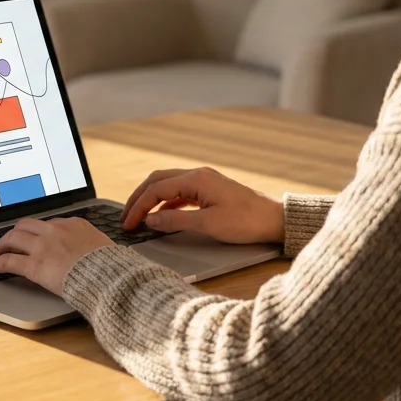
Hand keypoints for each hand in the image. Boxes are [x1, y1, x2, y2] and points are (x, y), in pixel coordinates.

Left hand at [0, 217, 113, 294]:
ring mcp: (43, 246)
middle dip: (14, 234)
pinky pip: (8, 261)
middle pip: (25, 225)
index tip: (31, 237)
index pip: (48, 223)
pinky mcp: (35, 265)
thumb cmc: (111, 267)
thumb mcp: (104, 247)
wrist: (109, 277)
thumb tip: (93, 252)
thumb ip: (91, 245)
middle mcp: (55, 230)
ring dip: (0, 246)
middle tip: (7, 243)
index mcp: (74, 224)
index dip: (36, 232)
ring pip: (12, 238)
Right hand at [121, 167, 283, 244]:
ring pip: (167, 185)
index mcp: (196, 179)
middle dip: (138, 198)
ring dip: (150, 200)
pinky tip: (161, 217)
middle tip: (125, 218)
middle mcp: (197, 175)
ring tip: (138, 218)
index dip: (138, 207)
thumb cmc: (246, 222)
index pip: (156, 189)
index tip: (128, 224)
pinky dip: (165, 204)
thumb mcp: (208, 224)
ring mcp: (204, 181)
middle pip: (157, 181)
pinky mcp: (209, 191)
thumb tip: (150, 221)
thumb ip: (175, 221)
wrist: (274, 220)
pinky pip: (180, 193)